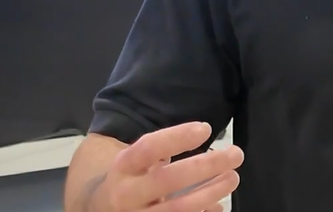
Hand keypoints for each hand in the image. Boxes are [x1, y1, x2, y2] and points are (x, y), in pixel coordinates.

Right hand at [98, 122, 242, 211]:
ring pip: (178, 209)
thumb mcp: (133, 162)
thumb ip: (160, 151)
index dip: (178, 137)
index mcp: (123, 168)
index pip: (149, 148)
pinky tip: (219, 206)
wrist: (98, 211)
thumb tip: (201, 137)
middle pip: (168, 179)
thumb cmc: (127, 181)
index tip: (206, 128)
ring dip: (211, 193)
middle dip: (205, 166)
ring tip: (233, 178)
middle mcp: (126, 195)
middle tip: (235, 154)